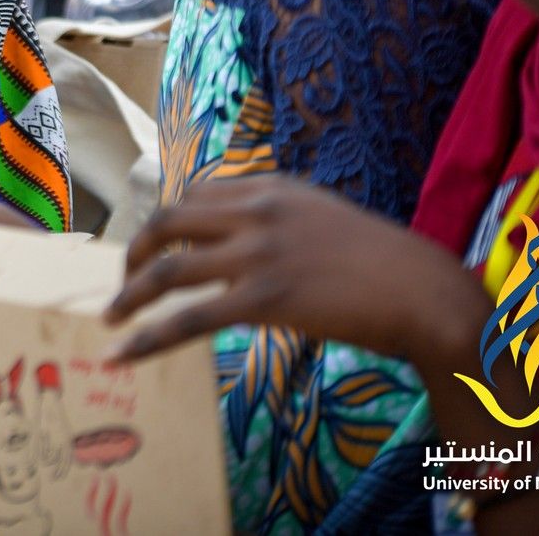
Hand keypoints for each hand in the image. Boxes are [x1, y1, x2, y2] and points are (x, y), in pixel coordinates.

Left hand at [105, 174, 488, 365]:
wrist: (426, 291)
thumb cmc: (381, 263)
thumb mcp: (321, 217)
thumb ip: (277, 219)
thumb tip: (238, 241)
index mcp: (269, 187)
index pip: (192, 194)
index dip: (163, 223)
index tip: (150, 249)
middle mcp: (257, 210)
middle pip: (166, 221)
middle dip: (134, 252)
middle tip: (124, 281)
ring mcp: (259, 252)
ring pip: (168, 269)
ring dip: (130, 294)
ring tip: (111, 317)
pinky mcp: (266, 297)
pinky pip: (189, 317)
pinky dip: (148, 336)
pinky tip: (123, 352)